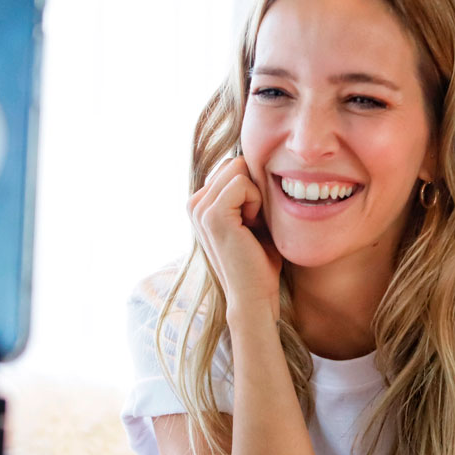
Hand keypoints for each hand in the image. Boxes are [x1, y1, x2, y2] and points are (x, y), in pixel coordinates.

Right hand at [188, 156, 281, 321]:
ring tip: (252, 227)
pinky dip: (256, 202)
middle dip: (253, 188)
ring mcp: (199, 208)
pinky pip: (242, 183)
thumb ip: (247, 192)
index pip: (232, 166)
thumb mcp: (252, 219)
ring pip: (238, 169)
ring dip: (256, 196)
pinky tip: (252, 226)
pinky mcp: (212, 214)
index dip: (252, 188)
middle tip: (254, 224)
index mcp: (200, 203)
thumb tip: (257, 159)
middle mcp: (194, 203)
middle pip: (235, 164)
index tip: (252, 221)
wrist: (254, 296)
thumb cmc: (259, 261)